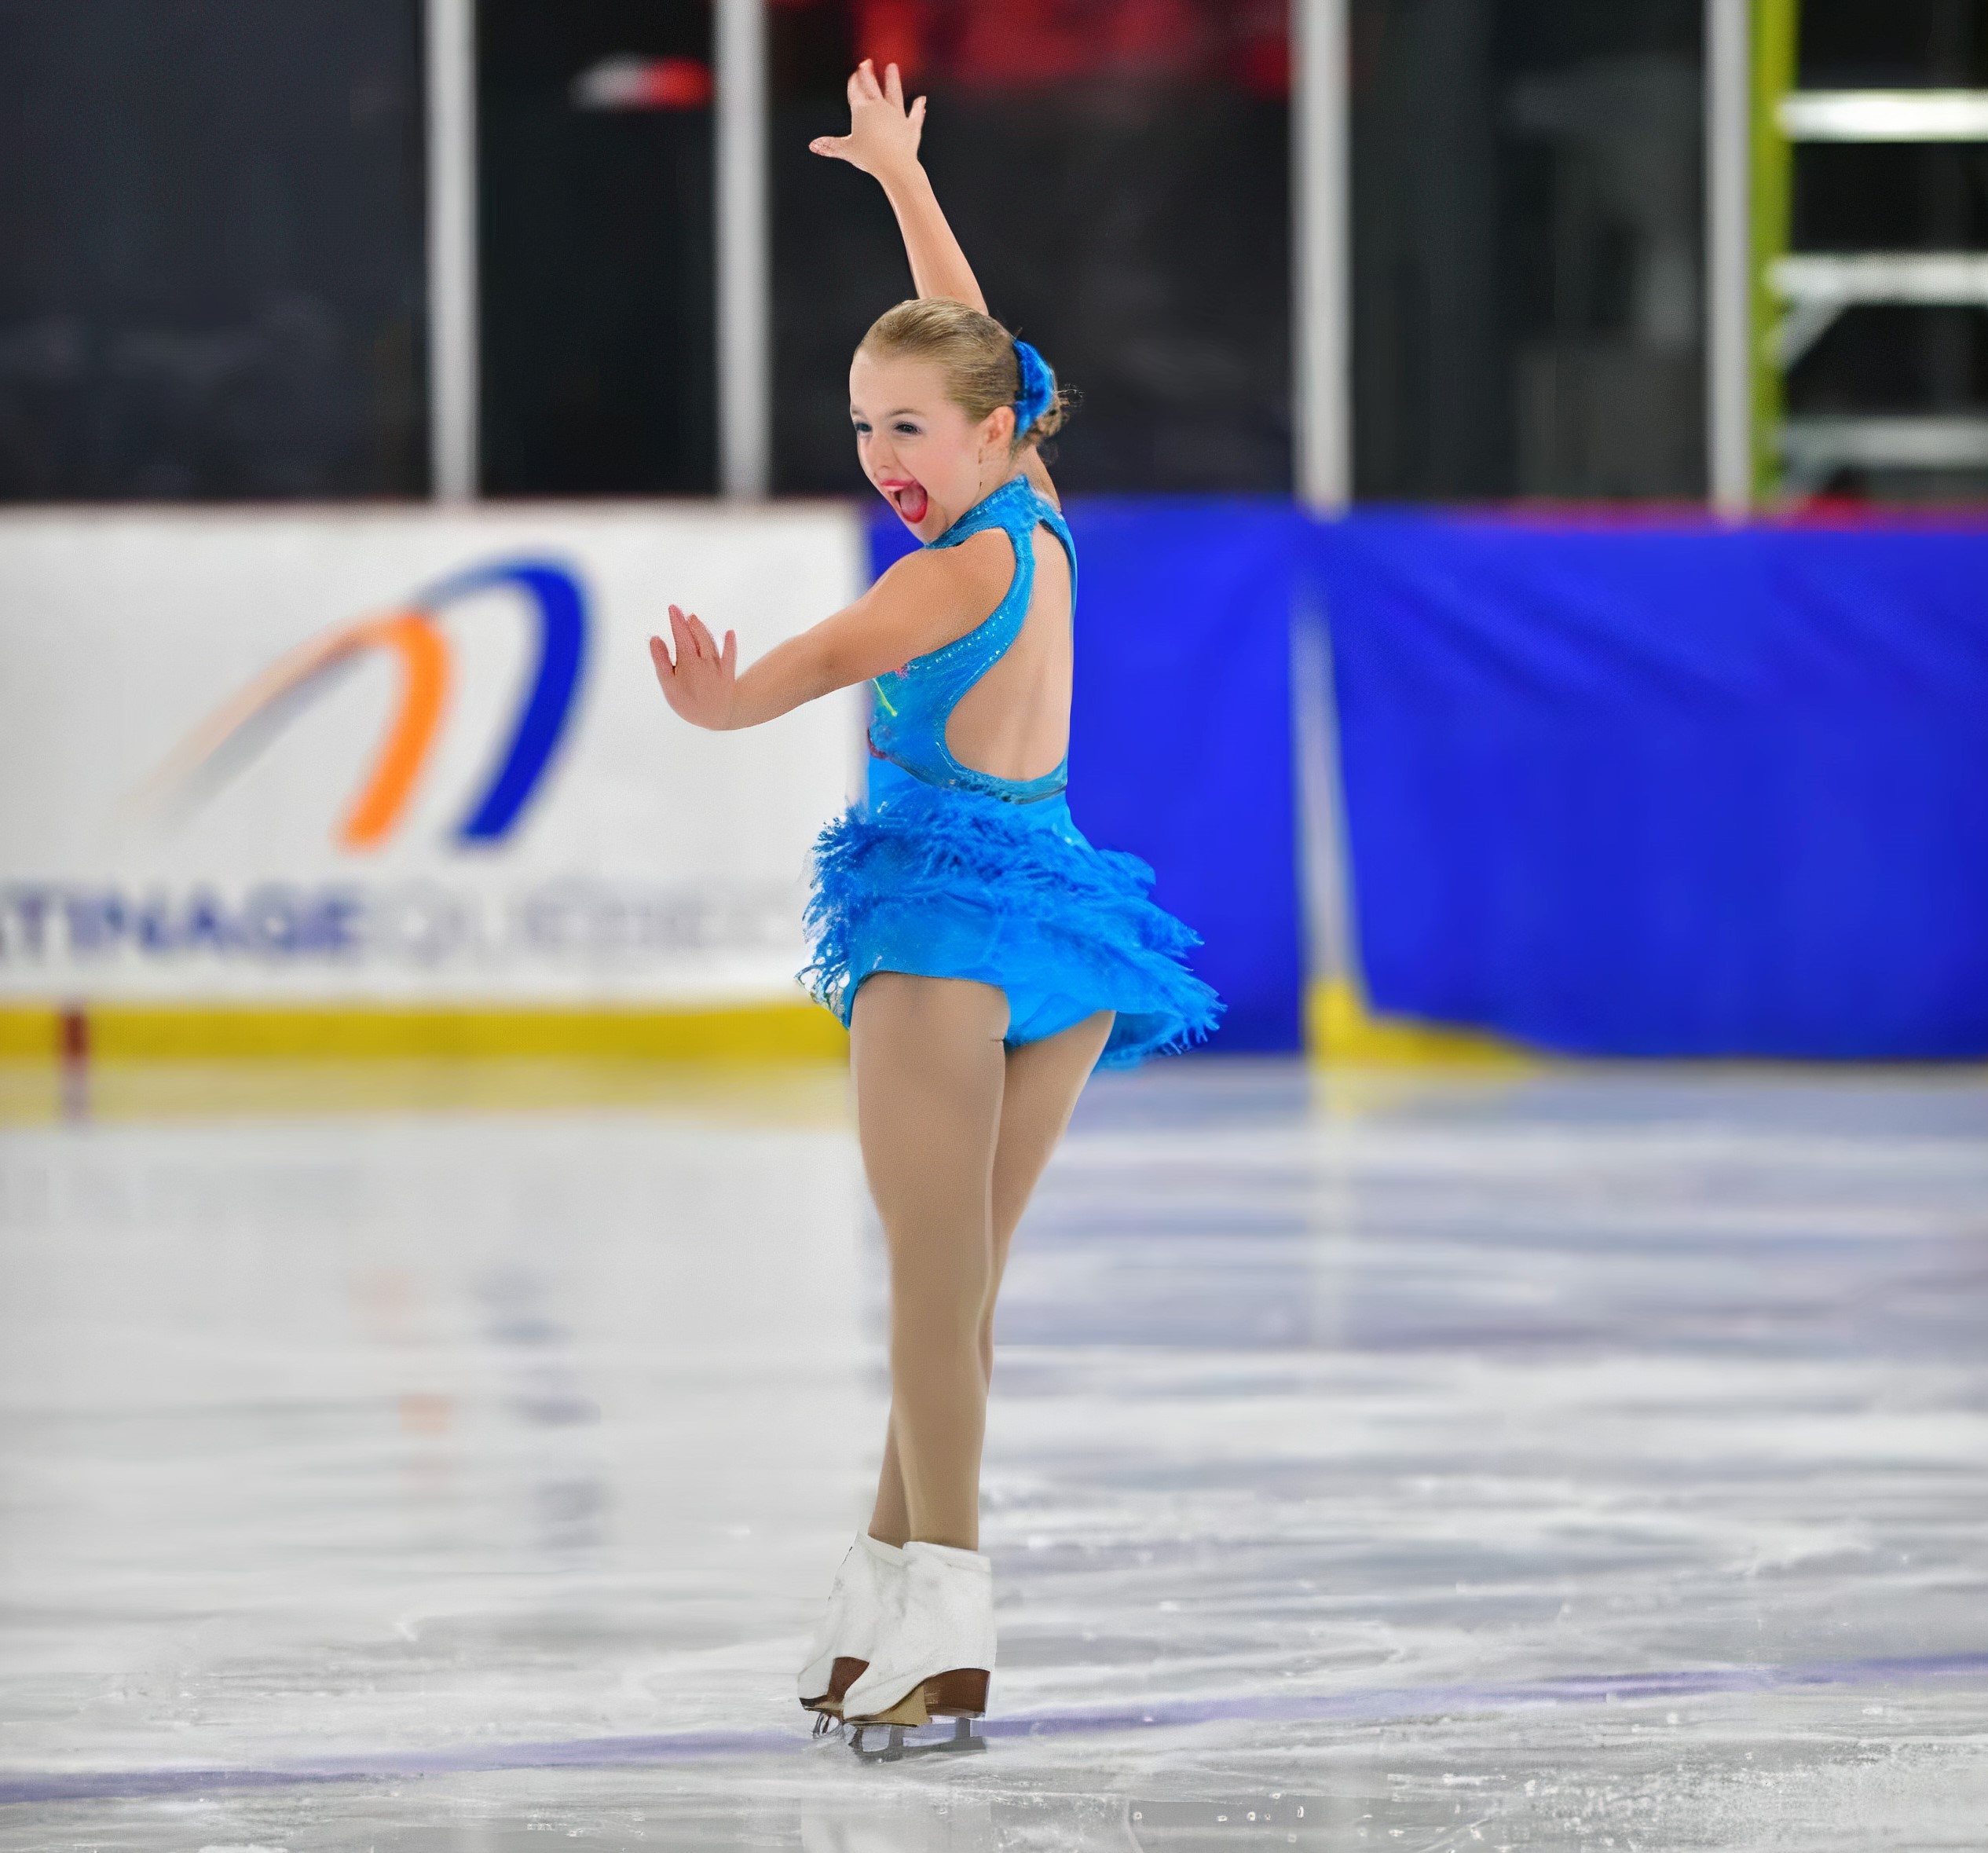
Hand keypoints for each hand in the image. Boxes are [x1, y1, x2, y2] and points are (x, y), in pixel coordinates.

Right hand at [648, 605, 736, 730]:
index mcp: (689, 661)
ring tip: (694, 619)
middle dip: (686, 622)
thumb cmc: (689, 703)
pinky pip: (730, 654)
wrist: (720, 717)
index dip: (676, 621)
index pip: (681, 635)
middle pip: (696, 636)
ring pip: (710, 642)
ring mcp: (718, 665)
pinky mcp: (728, 672)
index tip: (672, 608)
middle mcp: (705, 659)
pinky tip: (729, 633)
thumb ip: (661, 661)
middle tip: (679, 611)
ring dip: (702, 629)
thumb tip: (656, 639)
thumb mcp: (669, 684)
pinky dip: (729, 643)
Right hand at [809, 59, 925, 181]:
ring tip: (892, 68)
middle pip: (872, 86)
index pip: (856, 91)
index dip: (854, 82)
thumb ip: (831, 146)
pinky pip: (914, 115)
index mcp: (862, 110)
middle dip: (868, 73)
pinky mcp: (910, 125)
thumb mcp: (847, 150)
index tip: (855, 73)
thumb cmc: (870, 157)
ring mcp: (897, 114)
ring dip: (893, 80)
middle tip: (867, 62)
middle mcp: (880, 107)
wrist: (895, 165)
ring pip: (894, 93)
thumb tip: (813, 146)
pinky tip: (921, 101)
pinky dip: (917, 108)